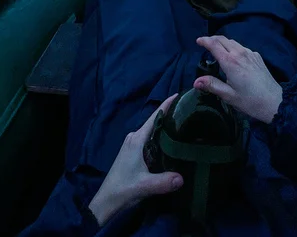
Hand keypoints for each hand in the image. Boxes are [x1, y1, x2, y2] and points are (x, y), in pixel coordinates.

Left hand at [88, 95, 183, 225]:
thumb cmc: (123, 189)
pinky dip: (161, 139)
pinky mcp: (133, 153)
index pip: (155, 116)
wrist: (106, 202)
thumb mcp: (145, 186)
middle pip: (155, 122)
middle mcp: (135, 138)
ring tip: (185, 127)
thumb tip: (183, 178)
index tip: (181, 95)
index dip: (167, 104)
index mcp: (137, 139)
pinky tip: (172, 145)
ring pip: (153, 132)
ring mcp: (133, 145)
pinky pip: (150, 140)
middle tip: (191, 114)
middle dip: (171, 116)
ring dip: (166, 129)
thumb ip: (164, 181)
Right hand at [194, 36, 282, 124]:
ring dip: (223, 42)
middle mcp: (240, 53)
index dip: (204, 41)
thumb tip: (196, 81)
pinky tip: (234, 57)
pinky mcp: (257, 56)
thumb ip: (212, 86)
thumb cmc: (250, 101)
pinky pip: (242, 47)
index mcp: (230, 62)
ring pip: (233, 42)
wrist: (274, 101)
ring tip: (217, 49)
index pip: (214, 45)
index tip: (198, 41)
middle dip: (212, 39)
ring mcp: (250, 53)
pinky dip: (234, 48)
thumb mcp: (229, 96)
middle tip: (205, 44)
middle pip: (223, 39)